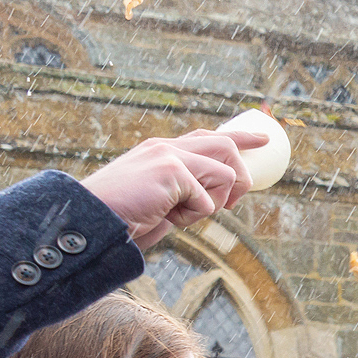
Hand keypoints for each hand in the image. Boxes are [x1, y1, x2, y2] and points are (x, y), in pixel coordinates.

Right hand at [82, 131, 263, 248]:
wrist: (92, 221)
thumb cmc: (122, 217)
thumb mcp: (160, 200)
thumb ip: (187, 191)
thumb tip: (222, 199)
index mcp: (162, 149)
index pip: (209, 136)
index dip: (240, 138)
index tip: (264, 140)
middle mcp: (167, 147)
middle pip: (227, 147)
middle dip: (239, 178)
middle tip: (228, 203)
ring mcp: (170, 156)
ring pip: (226, 175)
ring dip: (211, 204)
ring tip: (178, 214)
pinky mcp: (172, 171)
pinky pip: (208, 201)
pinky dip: (193, 217)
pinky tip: (166, 216)